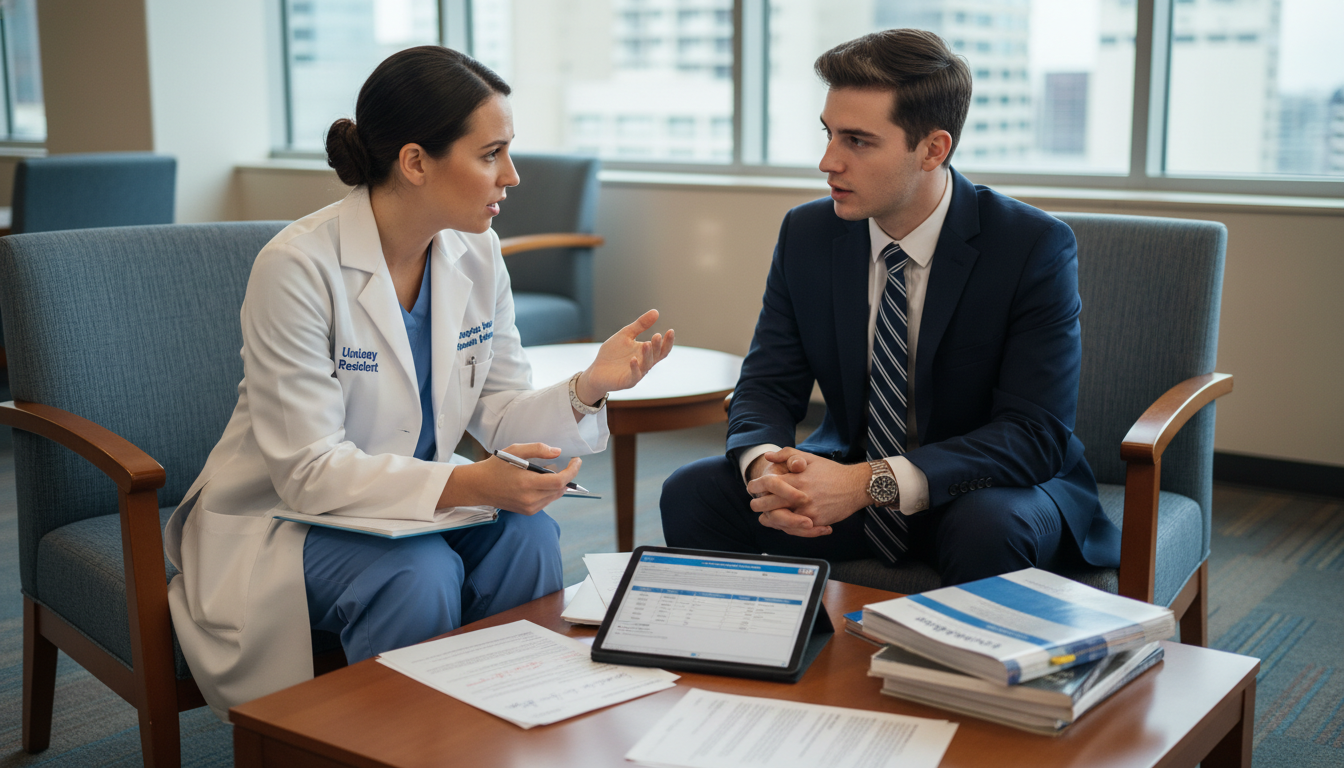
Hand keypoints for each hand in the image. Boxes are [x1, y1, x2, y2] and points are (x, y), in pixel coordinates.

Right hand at [437, 442, 579, 513]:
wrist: (479, 486)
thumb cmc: (496, 466)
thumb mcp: (515, 450)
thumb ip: (538, 449)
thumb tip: (558, 452)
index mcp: (527, 483)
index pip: (560, 481)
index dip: (572, 470)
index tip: (577, 460)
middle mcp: (530, 499)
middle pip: (560, 489)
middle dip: (567, 475)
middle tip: (565, 463)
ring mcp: (529, 508)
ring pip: (556, 496)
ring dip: (559, 484)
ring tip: (551, 472)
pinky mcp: (528, 512)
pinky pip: (547, 501)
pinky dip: (550, 491)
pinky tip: (542, 482)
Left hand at [574, 309, 673, 404]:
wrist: (596, 370)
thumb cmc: (613, 353)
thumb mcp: (626, 335)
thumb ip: (640, 325)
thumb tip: (656, 312)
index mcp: (646, 353)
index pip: (662, 348)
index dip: (668, 341)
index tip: (670, 331)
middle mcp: (645, 364)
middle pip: (657, 356)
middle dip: (657, 347)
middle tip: (657, 336)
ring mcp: (637, 373)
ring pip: (646, 365)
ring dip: (647, 355)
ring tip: (646, 343)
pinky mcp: (627, 381)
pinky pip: (634, 375)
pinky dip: (634, 367)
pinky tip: (632, 359)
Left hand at [746, 448, 869, 536]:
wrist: (855, 486)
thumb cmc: (831, 471)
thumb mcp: (809, 457)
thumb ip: (786, 454)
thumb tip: (767, 456)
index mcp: (796, 479)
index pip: (767, 484)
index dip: (755, 486)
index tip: (752, 487)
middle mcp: (799, 496)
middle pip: (768, 505)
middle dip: (758, 504)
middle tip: (755, 504)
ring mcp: (807, 511)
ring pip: (779, 520)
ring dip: (770, 519)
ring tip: (767, 516)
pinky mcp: (816, 522)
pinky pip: (796, 530)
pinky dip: (788, 528)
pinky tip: (784, 523)